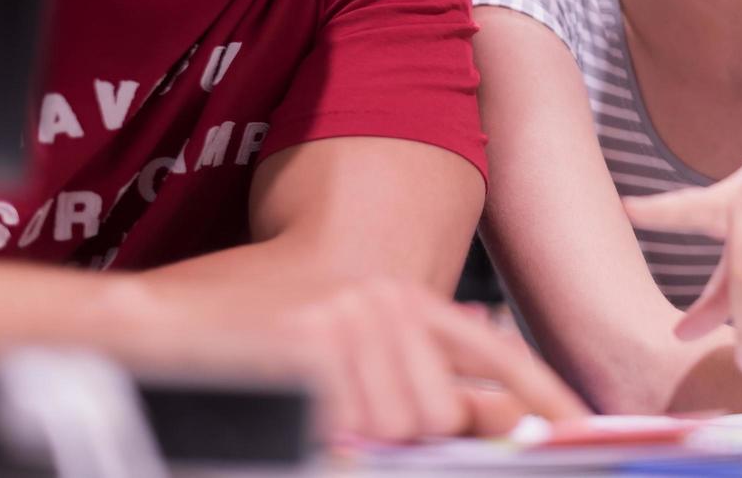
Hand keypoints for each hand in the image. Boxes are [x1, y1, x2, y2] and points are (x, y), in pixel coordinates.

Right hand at [275, 278, 586, 442]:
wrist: (158, 325)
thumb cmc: (253, 345)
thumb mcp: (350, 347)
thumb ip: (420, 376)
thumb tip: (500, 418)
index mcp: (402, 297)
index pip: (494, 352)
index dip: (542, 395)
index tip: (583, 428)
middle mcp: (384, 302)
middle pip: (444, 413)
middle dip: (407, 440)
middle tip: (348, 421)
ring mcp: (348, 324)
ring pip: (402, 429)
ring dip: (361, 441)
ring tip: (311, 412)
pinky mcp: (310, 350)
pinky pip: (355, 434)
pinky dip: (333, 442)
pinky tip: (300, 418)